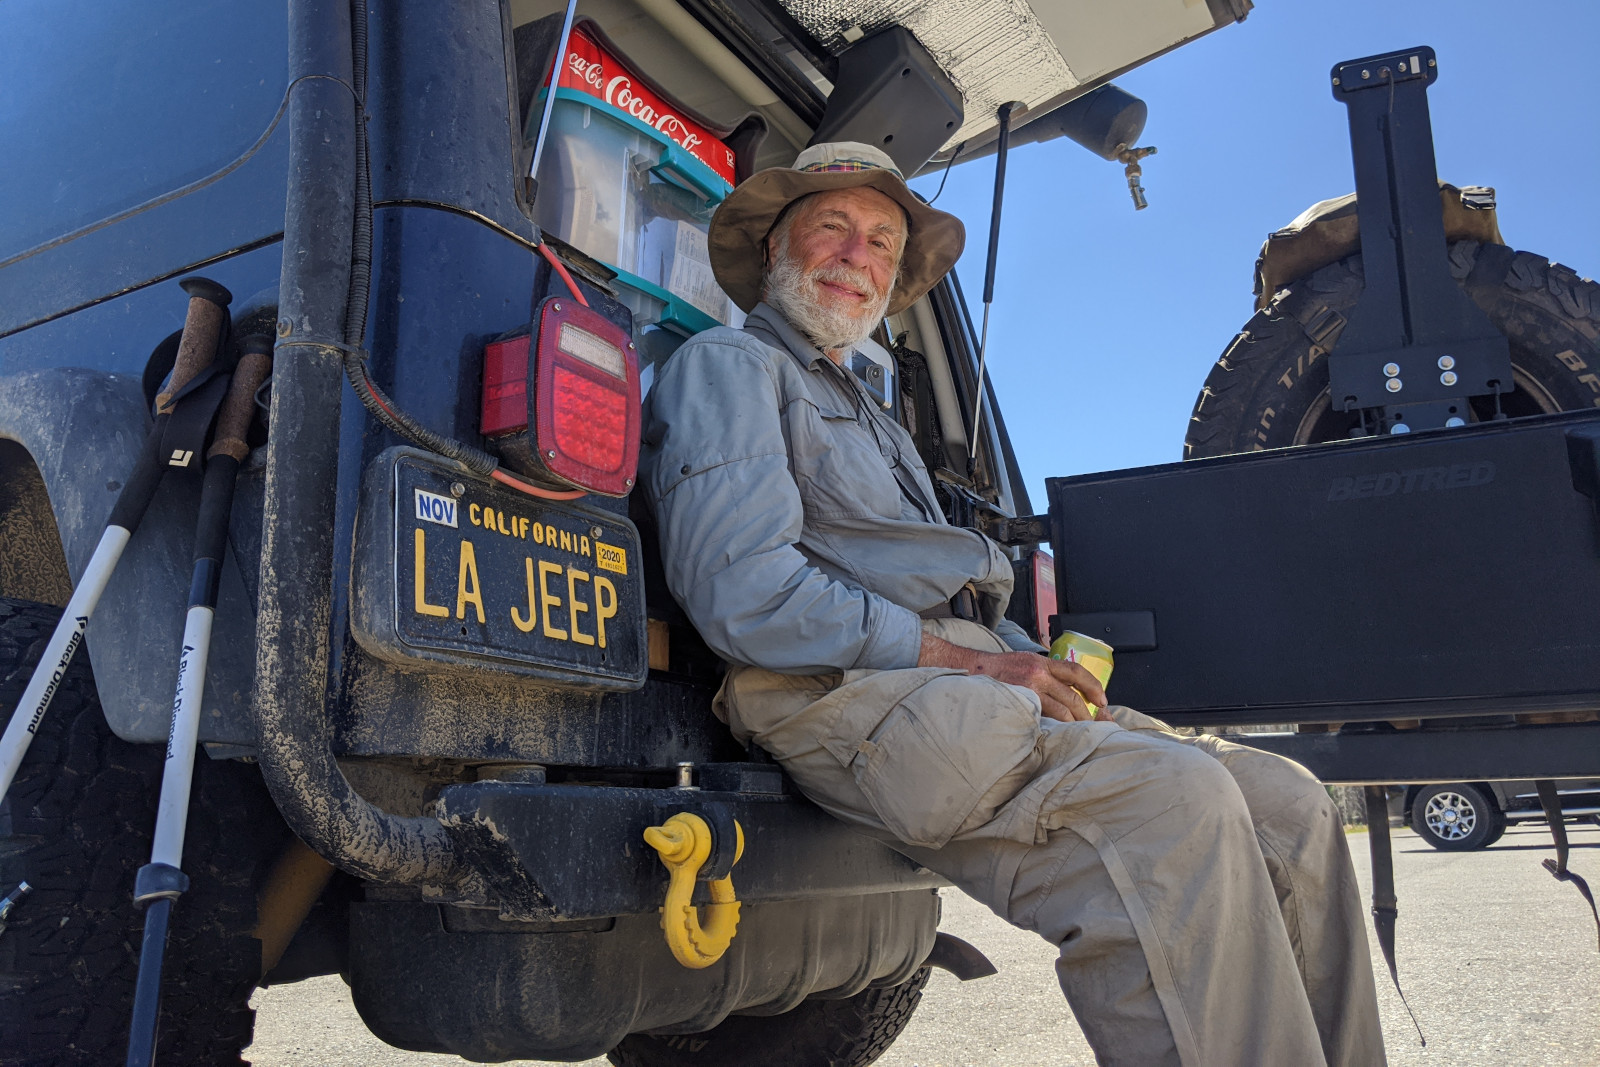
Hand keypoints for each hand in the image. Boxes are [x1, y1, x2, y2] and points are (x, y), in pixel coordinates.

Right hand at [971, 651, 1106, 721]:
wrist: (968, 671)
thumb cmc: (995, 670)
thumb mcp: (1023, 661)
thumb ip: (1044, 671)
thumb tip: (1065, 688)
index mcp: (1041, 663)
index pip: (1075, 671)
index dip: (1093, 686)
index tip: (1102, 701)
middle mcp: (1037, 674)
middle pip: (1072, 697)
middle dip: (1086, 714)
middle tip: (1093, 725)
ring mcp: (1028, 690)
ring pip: (1061, 712)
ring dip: (1073, 725)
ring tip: (1077, 734)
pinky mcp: (1019, 704)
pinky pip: (1043, 720)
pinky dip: (1053, 728)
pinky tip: (1056, 735)